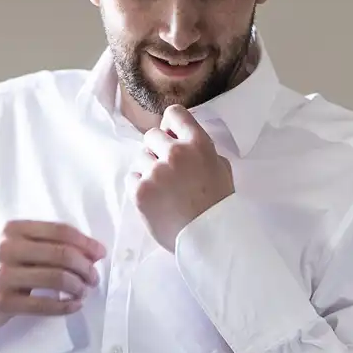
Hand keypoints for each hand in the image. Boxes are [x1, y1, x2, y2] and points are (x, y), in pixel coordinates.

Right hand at [0, 220, 105, 327]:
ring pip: (57, 278)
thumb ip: (50, 243)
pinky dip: (66, 306)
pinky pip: (45, 305)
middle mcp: (6, 249)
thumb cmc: (0, 265)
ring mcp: (3, 276)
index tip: (100, 254)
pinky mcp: (3, 302)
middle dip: (86, 267)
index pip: (60, 231)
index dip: (86, 243)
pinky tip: (74, 305)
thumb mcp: (18, 245)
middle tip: (93, 278)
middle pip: (62, 254)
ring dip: (78, 287)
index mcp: (13, 229)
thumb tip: (94, 252)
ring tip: (83, 292)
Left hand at [135, 106, 234, 249]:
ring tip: (163, 190)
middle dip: (157, 150)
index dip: (170, 126)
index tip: (171, 138)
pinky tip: (155, 200)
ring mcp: (156, 172)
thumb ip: (202, 150)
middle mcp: (175, 153)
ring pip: (140, 158)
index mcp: (198, 144)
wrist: (210, 239)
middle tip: (167, 171)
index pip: (174, 113)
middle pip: (151, 135)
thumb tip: (182, 140)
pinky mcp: (140, 191)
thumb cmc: (218, 206)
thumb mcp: (221, 168)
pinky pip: (131, 178)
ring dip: (148, 170)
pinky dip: (140, 188)